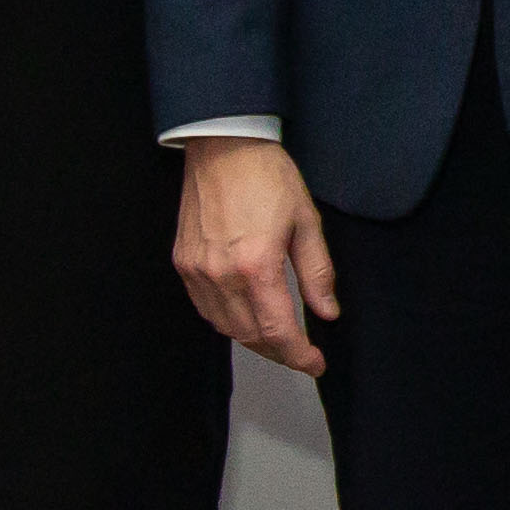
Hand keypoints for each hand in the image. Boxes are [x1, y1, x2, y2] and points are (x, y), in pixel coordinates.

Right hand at [174, 135, 336, 375]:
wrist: (224, 146)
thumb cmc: (267, 176)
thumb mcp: (306, 222)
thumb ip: (317, 273)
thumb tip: (326, 312)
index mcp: (256, 265)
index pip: (277, 332)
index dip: (298, 356)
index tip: (315, 364)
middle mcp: (221, 274)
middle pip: (250, 336)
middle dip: (279, 352)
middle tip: (301, 352)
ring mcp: (197, 270)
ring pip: (225, 327)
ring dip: (253, 340)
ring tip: (278, 338)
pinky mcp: (183, 262)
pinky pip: (205, 308)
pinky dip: (228, 320)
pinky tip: (246, 315)